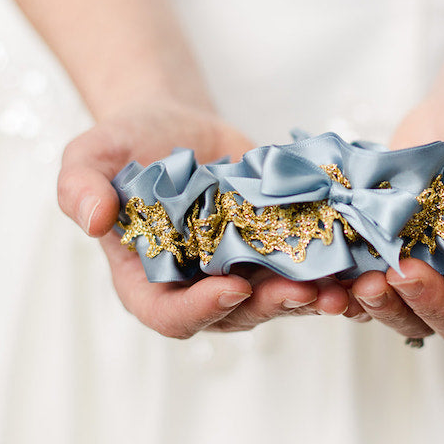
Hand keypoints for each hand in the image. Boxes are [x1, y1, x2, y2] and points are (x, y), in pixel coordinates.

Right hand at [57, 100, 350, 336]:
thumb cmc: (126, 145)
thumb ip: (79, 185)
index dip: (201, 310)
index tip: (232, 287)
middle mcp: (197, 288)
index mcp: (146, 281)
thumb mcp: (91, 155)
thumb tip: (94, 218)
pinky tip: (363, 261)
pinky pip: (307, 271)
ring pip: (279, 301)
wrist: (174, 127)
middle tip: (308, 293)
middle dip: (273, 306)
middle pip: (236, 316)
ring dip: (314, 299)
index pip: (170, 315)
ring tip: (347, 290)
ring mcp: (240, 274)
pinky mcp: (276, 253)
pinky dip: (336, 271)